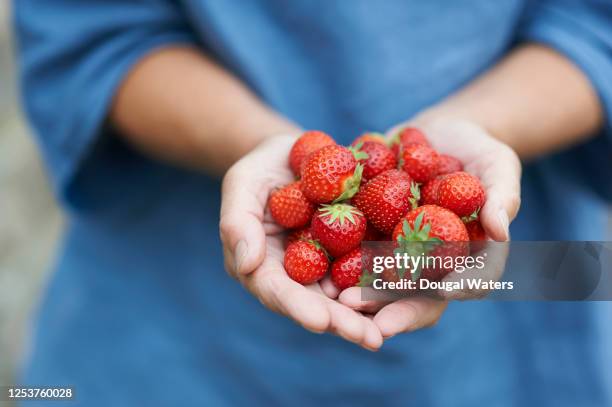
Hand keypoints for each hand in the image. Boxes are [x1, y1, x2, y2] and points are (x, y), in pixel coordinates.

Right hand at [220, 135, 383, 350]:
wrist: (296, 154)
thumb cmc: (261, 169)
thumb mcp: (242, 185)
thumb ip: (237, 223)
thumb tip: (246, 265)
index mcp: (264, 266)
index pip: (277, 291)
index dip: (298, 306)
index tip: (320, 320)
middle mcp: (297, 274)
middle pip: (317, 302)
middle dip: (342, 322)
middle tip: (368, 338)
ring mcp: (327, 265)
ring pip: (347, 294)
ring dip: (369, 313)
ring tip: (389, 329)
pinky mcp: (354, 249)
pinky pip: (370, 268)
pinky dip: (387, 282)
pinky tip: (410, 293)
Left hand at [339, 115, 521, 337]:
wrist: (436, 132)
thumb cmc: (478, 149)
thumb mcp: (498, 164)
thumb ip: (503, 196)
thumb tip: (501, 231)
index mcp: (465, 258)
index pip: (463, 284)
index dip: (459, 287)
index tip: (441, 293)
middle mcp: (428, 263)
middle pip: (412, 293)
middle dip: (389, 304)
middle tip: (365, 315)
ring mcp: (397, 251)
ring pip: (377, 279)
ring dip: (358, 291)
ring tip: (334, 297)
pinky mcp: (371, 231)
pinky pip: (352, 248)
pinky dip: (335, 256)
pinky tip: (313, 259)